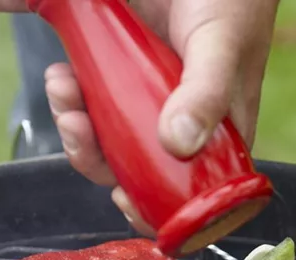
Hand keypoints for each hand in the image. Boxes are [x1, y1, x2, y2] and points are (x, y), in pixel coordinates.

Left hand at [0, 0, 280, 235]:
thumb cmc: (232, 2)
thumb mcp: (221, 47)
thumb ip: (206, 95)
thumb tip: (179, 144)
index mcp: (217, 135)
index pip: (186, 193)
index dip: (152, 204)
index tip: (121, 195)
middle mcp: (181, 126)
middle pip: (133, 169)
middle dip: (97, 156)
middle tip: (77, 124)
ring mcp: (147, 102)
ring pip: (105, 137)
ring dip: (76, 122)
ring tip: (63, 87)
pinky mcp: (120, 76)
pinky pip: (90, 101)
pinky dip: (71, 95)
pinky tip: (64, 74)